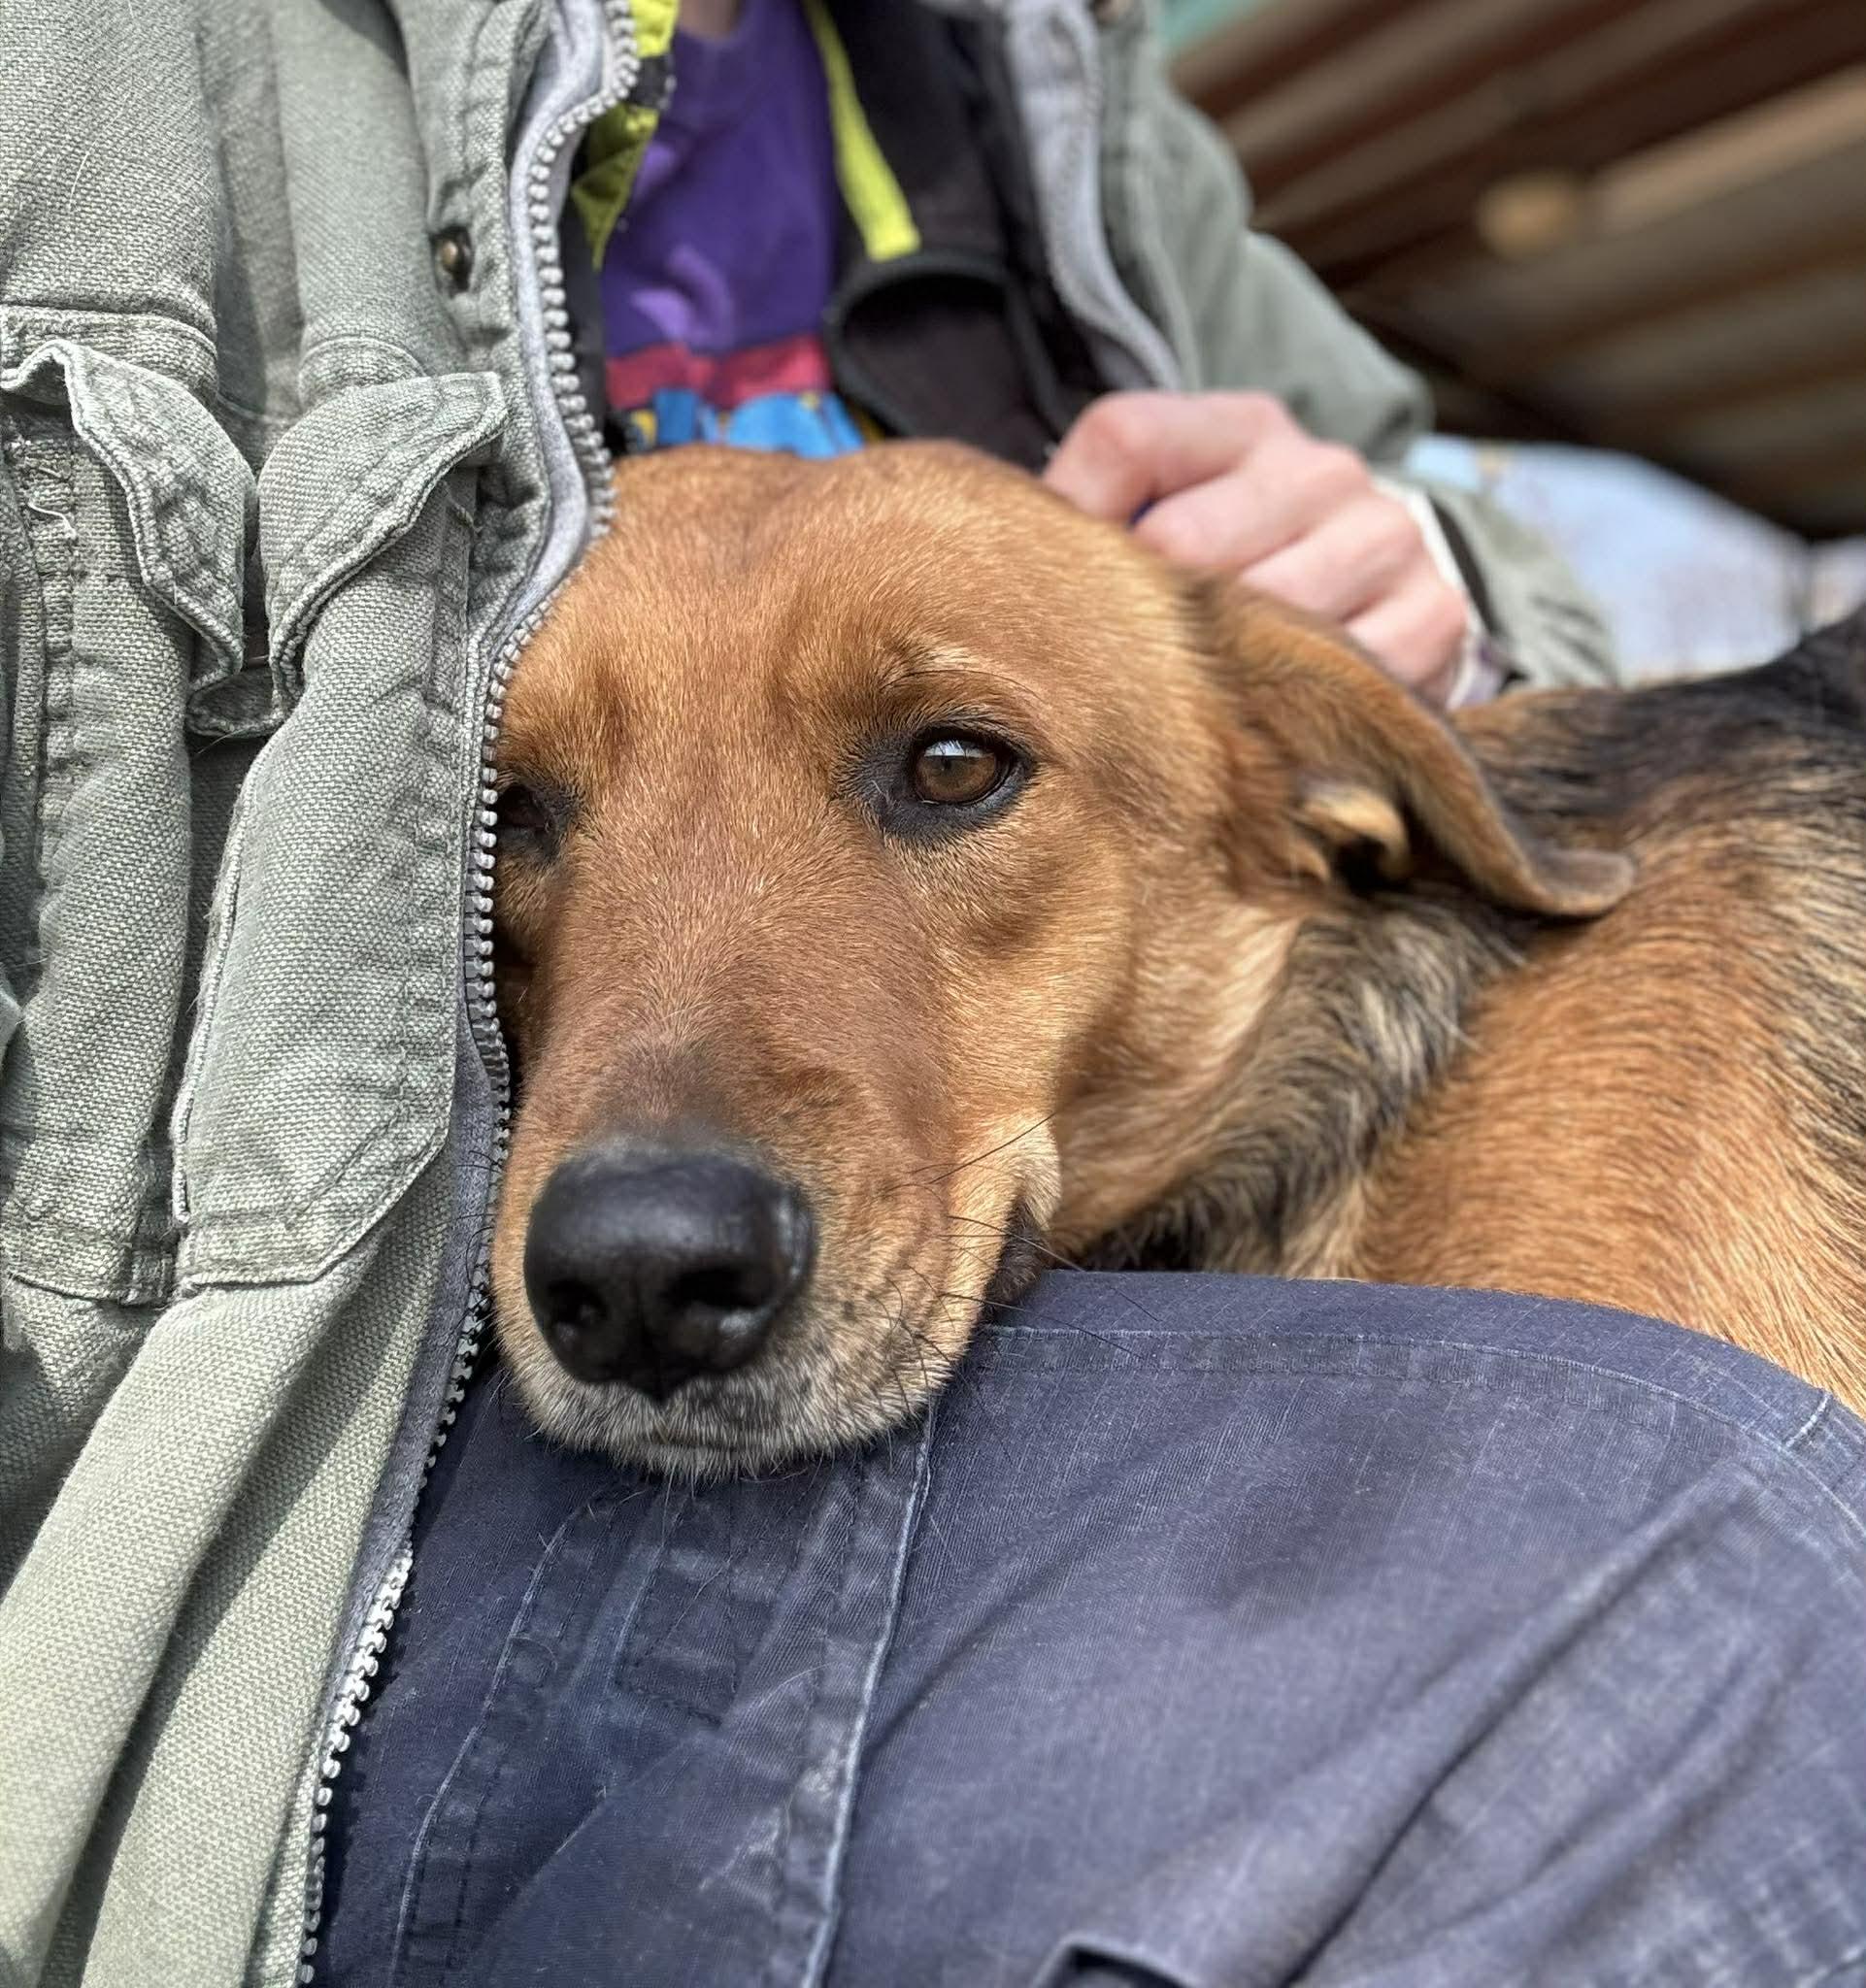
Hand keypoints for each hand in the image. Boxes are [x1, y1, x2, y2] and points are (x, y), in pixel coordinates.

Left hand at [1043, 391, 1469, 704]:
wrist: (1381, 609)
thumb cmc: (1240, 570)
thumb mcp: (1164, 512)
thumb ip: (1089, 513)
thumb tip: (1013, 551)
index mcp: (1244, 424)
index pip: (1126, 442)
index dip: (1075, 520)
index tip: (1065, 579)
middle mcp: (1322, 469)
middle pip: (1186, 545)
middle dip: (1139, 617)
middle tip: (1117, 667)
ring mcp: (1385, 539)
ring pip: (1262, 615)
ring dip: (1212, 673)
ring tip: (1190, 701)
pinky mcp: (1432, 617)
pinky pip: (1336, 676)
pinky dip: (1287, 711)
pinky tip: (1260, 722)